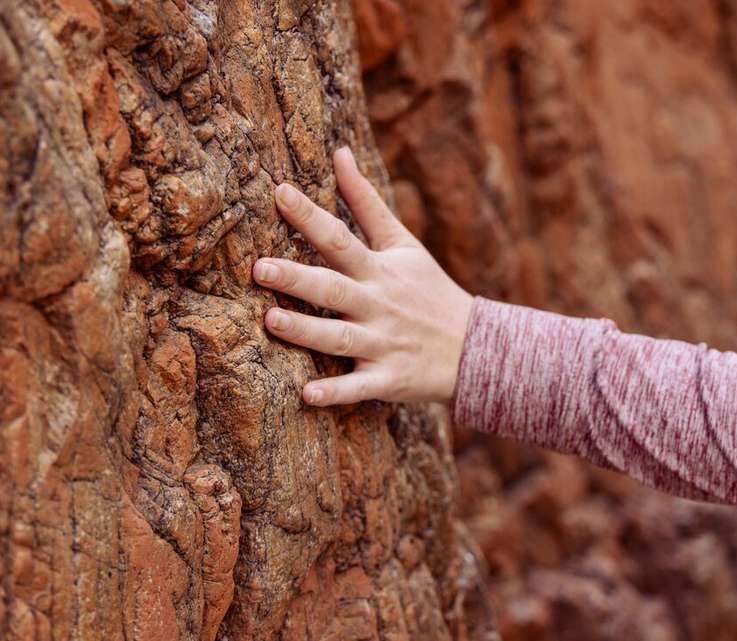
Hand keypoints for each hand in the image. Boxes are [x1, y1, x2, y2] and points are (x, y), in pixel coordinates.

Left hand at [252, 147, 473, 406]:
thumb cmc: (430, 290)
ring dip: (306, 332)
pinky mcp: (389, 379)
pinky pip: (359, 388)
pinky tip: (306, 396)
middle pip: (333, 289)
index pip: (340, 238)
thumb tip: (339, 152)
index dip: (310, 216)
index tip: (278, 192)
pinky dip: (335, 394)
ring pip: (339, 338)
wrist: (476, 347)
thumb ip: (366, 201)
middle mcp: (378, 305)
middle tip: (259, 268)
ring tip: (271, 320)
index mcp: (379, 270)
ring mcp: (383, 344)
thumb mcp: (403, 243)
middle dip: (297, 278)